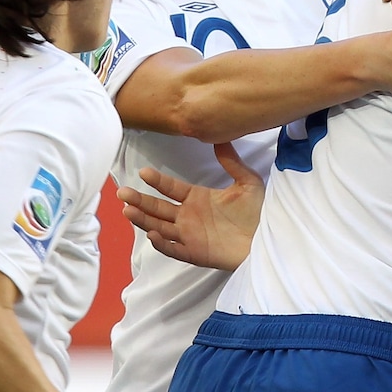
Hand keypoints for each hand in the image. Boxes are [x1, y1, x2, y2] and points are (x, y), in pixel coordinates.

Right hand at [117, 145, 261, 271]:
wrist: (270, 236)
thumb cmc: (259, 211)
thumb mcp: (247, 182)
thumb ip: (232, 162)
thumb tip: (220, 138)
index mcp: (198, 198)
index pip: (170, 188)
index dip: (157, 181)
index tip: (143, 172)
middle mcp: (189, 216)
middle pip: (158, 208)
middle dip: (139, 200)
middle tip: (122, 193)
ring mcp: (190, 235)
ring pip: (160, 226)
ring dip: (143, 220)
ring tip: (127, 211)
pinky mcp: (196, 253)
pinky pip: (174, 249)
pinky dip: (162, 244)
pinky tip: (152, 234)